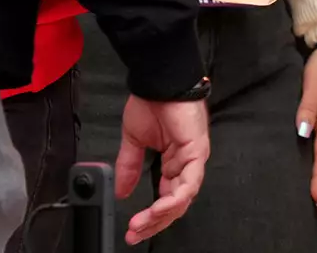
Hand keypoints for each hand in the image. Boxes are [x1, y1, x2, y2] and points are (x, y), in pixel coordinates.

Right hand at [114, 96, 209, 245]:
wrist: (157, 83)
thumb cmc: (151, 104)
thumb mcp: (134, 141)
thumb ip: (129, 167)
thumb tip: (120, 191)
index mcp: (173, 162)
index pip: (166, 198)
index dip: (151, 216)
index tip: (132, 229)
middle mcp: (186, 164)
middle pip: (176, 204)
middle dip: (154, 223)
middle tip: (134, 234)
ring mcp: (194, 158)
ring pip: (183, 198)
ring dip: (161, 215)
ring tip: (141, 225)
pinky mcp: (197, 151)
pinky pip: (189, 183)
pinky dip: (174, 199)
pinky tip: (158, 209)